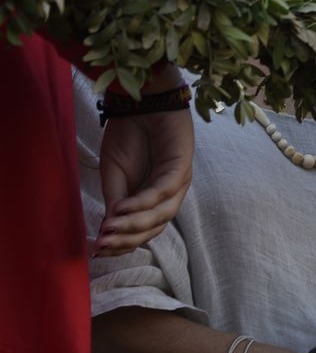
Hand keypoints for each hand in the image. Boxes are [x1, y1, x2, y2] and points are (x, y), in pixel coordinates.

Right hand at [95, 67, 194, 256]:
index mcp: (154, 198)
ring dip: (134, 224)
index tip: (96, 250)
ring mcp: (179, 180)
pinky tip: (122, 207)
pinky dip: (143, 202)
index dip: (122, 243)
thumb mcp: (114, 175)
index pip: (144, 230)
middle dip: (127, 239)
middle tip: (101, 244)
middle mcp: (171, 193)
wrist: (141, 102)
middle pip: (155, 227)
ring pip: (161, 214)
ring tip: (109, 229)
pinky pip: (164, 190)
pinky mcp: (182, 165)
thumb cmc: (129, 136)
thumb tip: (106, 234)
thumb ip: (115, 203)